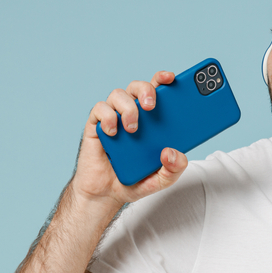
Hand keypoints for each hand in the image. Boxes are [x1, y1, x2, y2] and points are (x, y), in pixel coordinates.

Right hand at [72, 70, 187, 207]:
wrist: (107, 194)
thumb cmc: (134, 180)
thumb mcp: (162, 179)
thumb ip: (174, 169)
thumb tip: (172, 152)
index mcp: (152, 121)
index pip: (159, 91)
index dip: (163, 79)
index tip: (171, 78)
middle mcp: (133, 114)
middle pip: (138, 87)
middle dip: (146, 89)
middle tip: (152, 106)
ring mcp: (114, 118)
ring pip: (118, 94)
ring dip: (128, 108)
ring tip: (133, 129)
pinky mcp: (97, 126)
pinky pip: (100, 110)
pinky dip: (108, 118)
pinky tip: (114, 133)